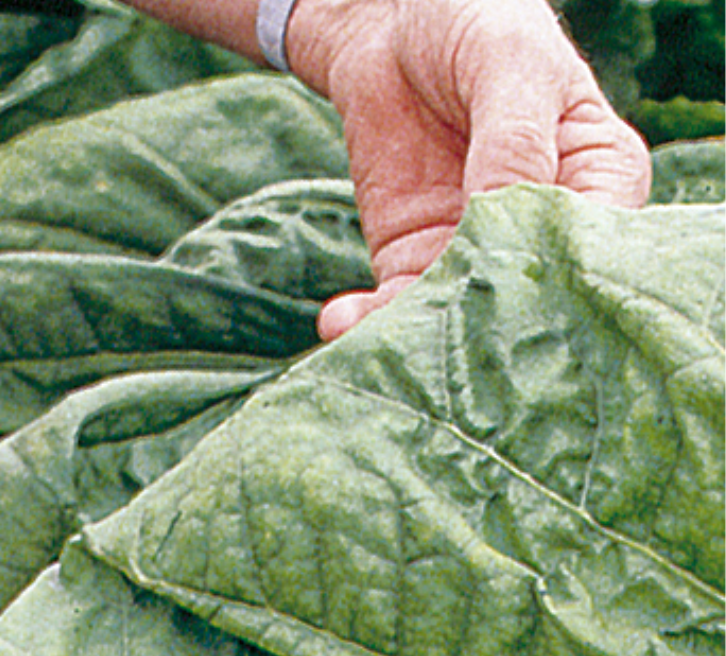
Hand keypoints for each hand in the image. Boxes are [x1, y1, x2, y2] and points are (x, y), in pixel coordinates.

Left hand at [285, 0, 651, 339]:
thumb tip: (502, 214)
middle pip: (525, 296)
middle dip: (484, 327)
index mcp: (597, 180)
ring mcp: (473, 248)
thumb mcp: (509, 66)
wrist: (389, 26)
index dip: (564, 283)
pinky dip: (371, 317)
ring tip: (372, 336)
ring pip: (458, 310)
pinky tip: (341, 321)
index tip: (518, 302)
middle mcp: (540, 229)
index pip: (595, 248)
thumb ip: (514, 139)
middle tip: (440, 341)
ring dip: (415, 330)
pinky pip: (398, 299)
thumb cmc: (475, 25)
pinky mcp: (413, 254)